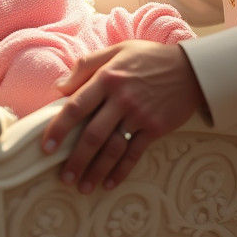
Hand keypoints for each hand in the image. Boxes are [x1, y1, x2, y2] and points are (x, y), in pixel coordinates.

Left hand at [41, 41, 204, 192]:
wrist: (190, 69)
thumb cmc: (149, 58)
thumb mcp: (117, 50)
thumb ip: (86, 65)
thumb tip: (59, 87)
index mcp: (108, 78)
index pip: (76, 106)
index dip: (59, 128)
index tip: (47, 147)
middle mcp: (121, 98)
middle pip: (92, 135)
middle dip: (75, 159)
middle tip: (63, 177)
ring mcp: (139, 115)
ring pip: (112, 149)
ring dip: (96, 171)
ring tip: (83, 187)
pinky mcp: (155, 128)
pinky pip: (134, 154)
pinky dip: (121, 171)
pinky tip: (109, 184)